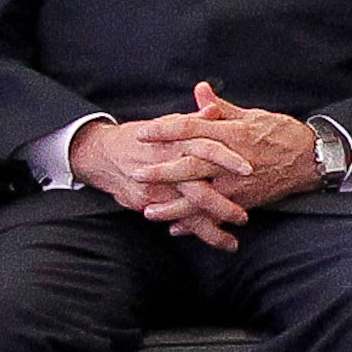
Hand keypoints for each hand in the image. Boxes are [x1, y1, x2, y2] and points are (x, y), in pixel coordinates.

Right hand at [70, 114, 260, 250]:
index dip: (227, 158)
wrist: (103, 153)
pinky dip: (193, 231)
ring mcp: (156, 187)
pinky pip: (174, 220)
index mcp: (175, 141)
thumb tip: (215, 109)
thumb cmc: (143, 137)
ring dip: (210, 227)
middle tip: (244, 217)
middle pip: (197, 187)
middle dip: (221, 205)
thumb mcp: (168, 123)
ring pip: (186, 211)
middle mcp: (166, 165)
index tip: (249, 170)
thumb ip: (195, 121)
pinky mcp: (147, 202)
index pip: (205, 147)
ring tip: (233, 242)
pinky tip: (213, 241)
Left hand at [130, 85, 322, 228]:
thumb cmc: (279, 133)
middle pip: (190, 166)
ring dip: (173, 206)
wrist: (309, 159)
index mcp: (231, 133)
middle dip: (161, 172)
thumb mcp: (251, 114)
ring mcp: (237, 184)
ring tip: (148, 212)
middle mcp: (231, 160)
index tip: (142, 133)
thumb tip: (200, 90)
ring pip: (200, 197)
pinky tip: (175, 228)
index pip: (191, 129)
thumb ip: (220, 108)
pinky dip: (196, 222)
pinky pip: (216, 214)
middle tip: (136, 174)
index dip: (165, 131)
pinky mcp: (244, 201)